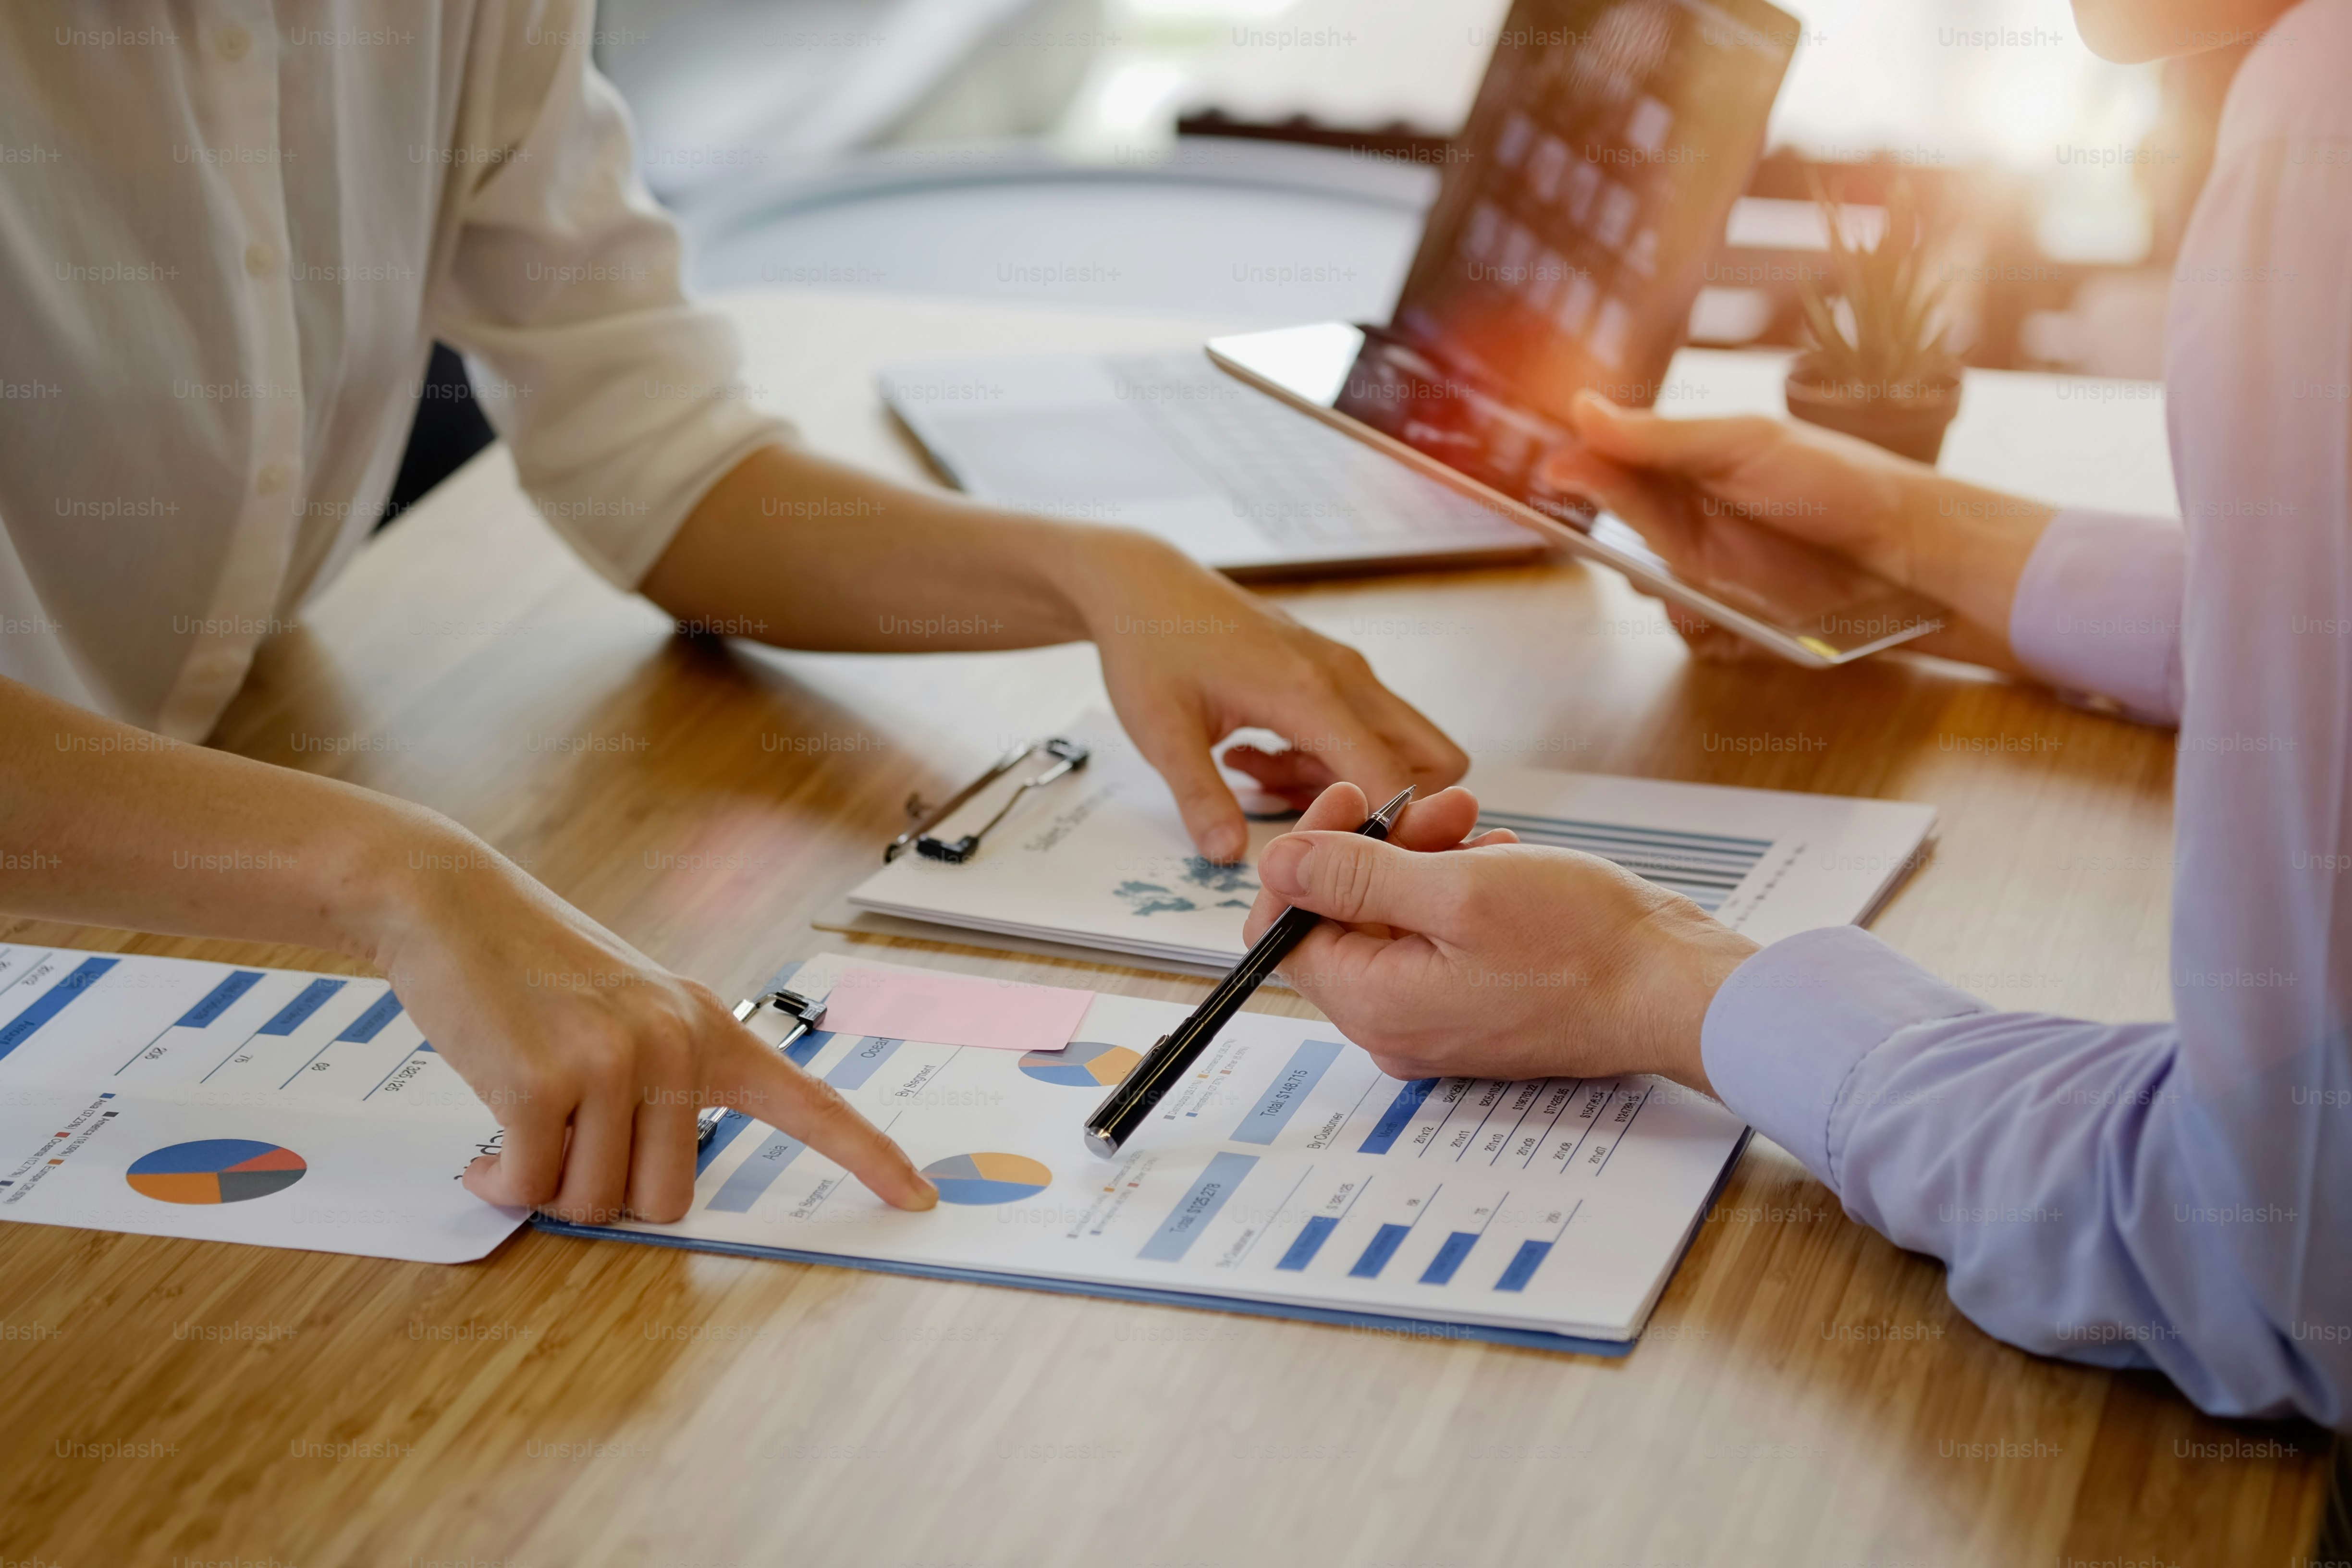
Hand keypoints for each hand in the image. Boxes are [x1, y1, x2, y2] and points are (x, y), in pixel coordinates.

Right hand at [365, 826, 936, 1222]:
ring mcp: (614, 1061)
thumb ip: (667, 1085)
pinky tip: (480, 1149)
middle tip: (566, 1140)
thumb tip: (658, 1190)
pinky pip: (530, 1189)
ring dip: (547, 1186)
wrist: (451, 902)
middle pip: (670, 1201)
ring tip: (523, 1123)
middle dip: (608, 1194)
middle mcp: (678, 1044)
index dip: (869, 1158)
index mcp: (712, 1029)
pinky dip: (499, 1184)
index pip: (812, 1105)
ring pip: (597, 1204)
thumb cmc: (537, 972)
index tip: (921, 1197)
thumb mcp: (630, 1012)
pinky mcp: (543, 1083)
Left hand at [1070, 533, 1466, 861]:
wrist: (1143, 584)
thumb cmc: (1150, 648)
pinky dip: (1329, 759)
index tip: (1345, 863)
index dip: (1385, 830)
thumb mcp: (1162, 733)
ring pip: (1396, 748)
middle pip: (1434, 758)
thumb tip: (1229, 856)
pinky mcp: (1332, 671)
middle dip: (1394, 806)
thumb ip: (1201, 797)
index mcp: (1311, 692)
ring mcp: (1344, 670)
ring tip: (1262, 778)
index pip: (1391, 778)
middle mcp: (1345, 677)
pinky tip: (1262, 756)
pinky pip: (1363, 730)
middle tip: (1317, 820)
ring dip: (1346, 782)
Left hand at [1240, 782, 1757, 1091]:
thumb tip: (1277, 863)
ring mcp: (1438, 1019)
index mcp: (1376, 1007)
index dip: (1305, 858)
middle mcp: (1396, 1026)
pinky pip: (1436, 937)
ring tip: (1474, 822)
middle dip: (1376, 848)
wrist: (1674, 987)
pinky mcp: (1476, 1002)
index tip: (1347, 800)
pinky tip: (1496, 855)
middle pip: (1341, 923)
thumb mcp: (1457, 890)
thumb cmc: (1584, 946)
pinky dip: (1454, 887)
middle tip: (1431, 805)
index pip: (1286, 934)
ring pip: (1392, 921)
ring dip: (1421, 857)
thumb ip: (1355, 879)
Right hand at [1540, 391, 2055, 669]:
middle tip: (1621, 535)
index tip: (1546, 474)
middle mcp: (1694, 510)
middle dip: (1608, 535)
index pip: (1611, 460)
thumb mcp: (1743, 446)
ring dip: (1657, 590)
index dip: (1575, 470)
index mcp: (1692, 457)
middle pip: (1617, 526)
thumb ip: (1659, 438)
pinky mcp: (1735, 613)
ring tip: (1690, 589)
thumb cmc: (1841, 483)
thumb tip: (1580, 409)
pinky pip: (1685, 625)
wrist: (1913, 557)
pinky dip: (1694, 627)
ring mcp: (1713, 565)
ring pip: (1646, 583)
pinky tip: (1719, 619)